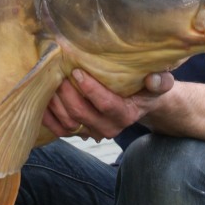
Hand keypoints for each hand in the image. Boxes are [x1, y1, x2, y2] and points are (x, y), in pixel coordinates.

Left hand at [42, 70, 173, 140]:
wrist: (140, 104)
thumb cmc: (146, 89)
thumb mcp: (160, 82)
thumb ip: (161, 81)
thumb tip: (153, 79)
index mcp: (126, 114)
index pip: (105, 104)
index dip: (90, 89)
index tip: (77, 71)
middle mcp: (108, 128)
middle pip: (80, 113)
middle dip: (66, 93)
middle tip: (58, 73)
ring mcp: (92, 132)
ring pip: (67, 122)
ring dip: (55, 103)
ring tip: (48, 82)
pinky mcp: (79, 133)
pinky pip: (58, 130)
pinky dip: (48, 116)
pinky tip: (43, 99)